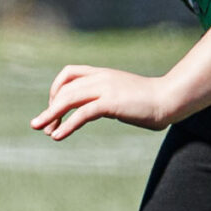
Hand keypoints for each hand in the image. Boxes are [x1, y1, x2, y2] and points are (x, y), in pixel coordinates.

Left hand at [32, 65, 179, 138]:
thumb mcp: (121, 96)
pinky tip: (58, 136)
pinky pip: (82, 113)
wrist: (169, 99)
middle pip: (64, 89)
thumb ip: (105, 99)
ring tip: (43, 131)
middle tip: (41, 126)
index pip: (68, 74)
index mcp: (102, 73)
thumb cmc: (148, 102)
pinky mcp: (111, 103)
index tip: (54, 109)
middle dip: (50, 108)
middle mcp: (100, 77)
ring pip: (68, 99)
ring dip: (51, 116)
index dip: (56, 90)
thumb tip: (93, 110)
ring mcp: (105, 88)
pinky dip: (67, 125)